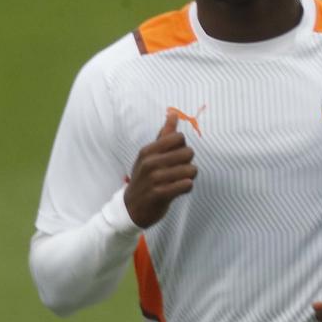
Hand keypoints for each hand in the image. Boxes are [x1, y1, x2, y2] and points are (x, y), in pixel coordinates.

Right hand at [124, 111, 196, 228]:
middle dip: (188, 162)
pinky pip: (186, 185)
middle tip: (178, 170)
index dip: (182, 146)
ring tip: (179, 180)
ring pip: (190, 170)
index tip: (174, 156)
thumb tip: (173, 114)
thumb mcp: (149, 156)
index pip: (178, 138)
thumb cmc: (145, 178)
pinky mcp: (160, 194)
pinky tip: (178, 190)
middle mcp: (150, 163)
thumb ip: (164, 135)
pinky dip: (186, 187)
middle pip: (188, 152)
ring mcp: (154, 179)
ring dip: (189, 176)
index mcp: (148, 151)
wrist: (131, 208)